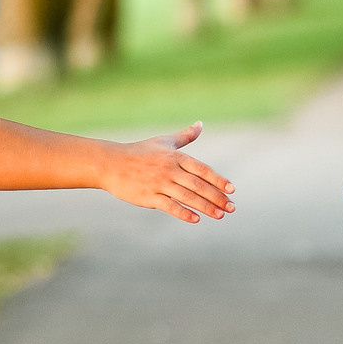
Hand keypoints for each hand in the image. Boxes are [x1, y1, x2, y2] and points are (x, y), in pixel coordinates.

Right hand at [105, 122, 234, 221]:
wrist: (110, 163)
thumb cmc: (139, 152)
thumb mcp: (163, 141)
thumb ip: (185, 136)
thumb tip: (200, 124)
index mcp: (175, 156)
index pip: (202, 169)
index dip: (218, 180)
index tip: (232, 189)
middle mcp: (169, 169)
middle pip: (198, 185)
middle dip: (217, 197)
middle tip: (232, 207)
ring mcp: (159, 183)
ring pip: (187, 197)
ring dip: (206, 207)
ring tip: (220, 215)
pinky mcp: (148, 196)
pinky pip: (169, 205)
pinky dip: (183, 212)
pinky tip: (196, 219)